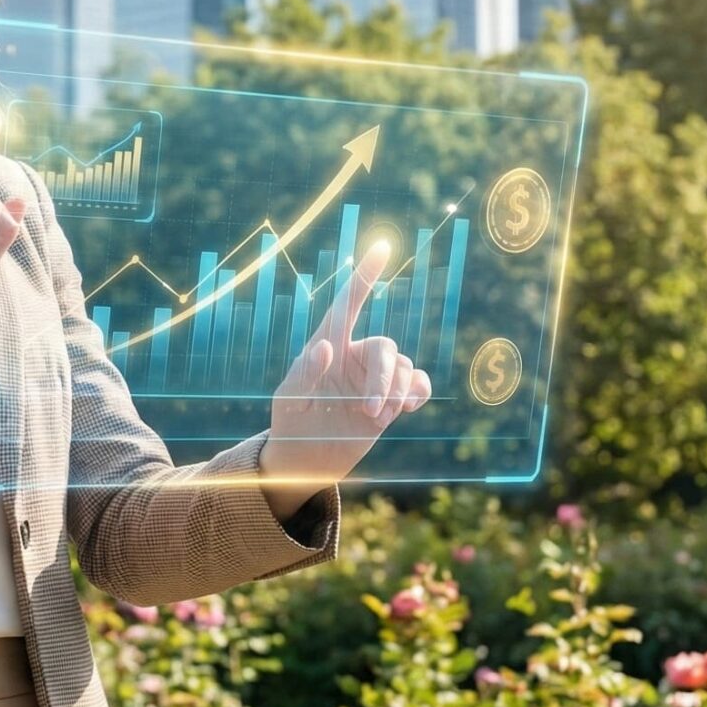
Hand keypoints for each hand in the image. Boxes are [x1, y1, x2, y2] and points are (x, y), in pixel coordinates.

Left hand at [259, 239, 431, 510]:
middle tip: (369, 411)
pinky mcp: (390, 400)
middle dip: (382, 378)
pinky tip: (407, 408)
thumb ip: (305, 373)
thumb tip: (326, 346)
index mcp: (327, 345)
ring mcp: (373, 378)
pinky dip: (417, 393)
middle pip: (385, 347)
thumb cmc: (290, 424)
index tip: (383, 246)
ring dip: (394, 392)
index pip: (349, 303)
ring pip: (402, 367)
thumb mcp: (289, 399)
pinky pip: (416, 383)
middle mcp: (353, 356)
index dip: (366, 275)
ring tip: (375, 417)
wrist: (306, 460)